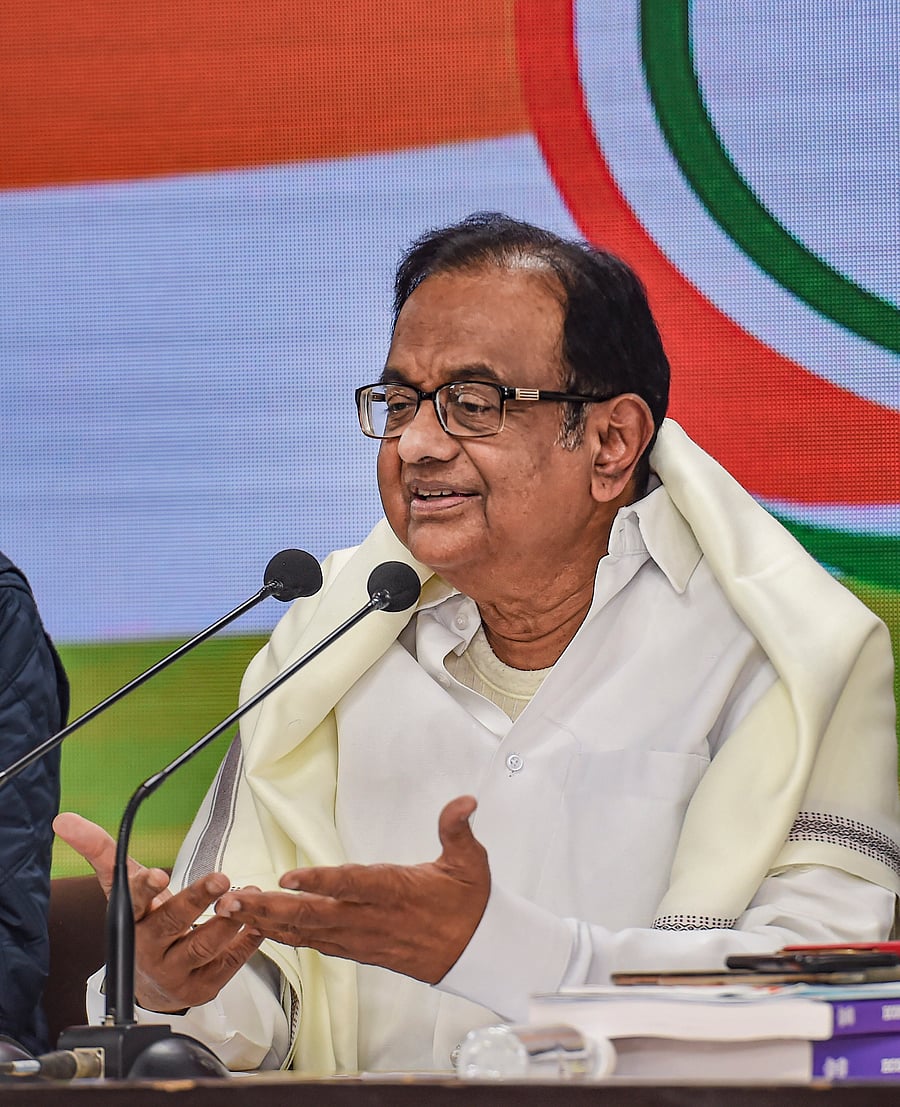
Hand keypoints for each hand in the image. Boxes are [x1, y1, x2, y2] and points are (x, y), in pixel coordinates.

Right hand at [53, 812, 264, 1011]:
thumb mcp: (122, 889)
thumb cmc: (142, 924)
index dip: (145, 889)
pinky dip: (247, 941)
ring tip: (247, 895)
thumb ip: (102, 852)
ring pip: (204, 945)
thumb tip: (64, 820)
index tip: (158, 875)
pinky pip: (230, 963)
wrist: (151, 984)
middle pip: (173, 923)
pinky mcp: (202, 986)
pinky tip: (259, 922)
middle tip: (220, 879)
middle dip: (197, 900)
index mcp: (131, 921)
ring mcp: (176, 971)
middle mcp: (150, 948)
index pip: (133, 903)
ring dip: (229, 920)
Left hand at [215, 795, 489, 983]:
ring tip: (234, 910)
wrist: (474, 953)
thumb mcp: (470, 862)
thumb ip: (457, 829)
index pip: (352, 886)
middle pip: (314, 915)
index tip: (289, 877)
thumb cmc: (468, 905)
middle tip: (234, 901)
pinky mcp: (357, 950)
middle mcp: (371, 918)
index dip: (320, 882)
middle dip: (270, 908)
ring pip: (307, 932)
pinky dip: (285, 937)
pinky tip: (262, 928)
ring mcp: (361, 938)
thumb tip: (464, 801)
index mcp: (395, 892)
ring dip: (268, 922)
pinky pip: (315, 944)